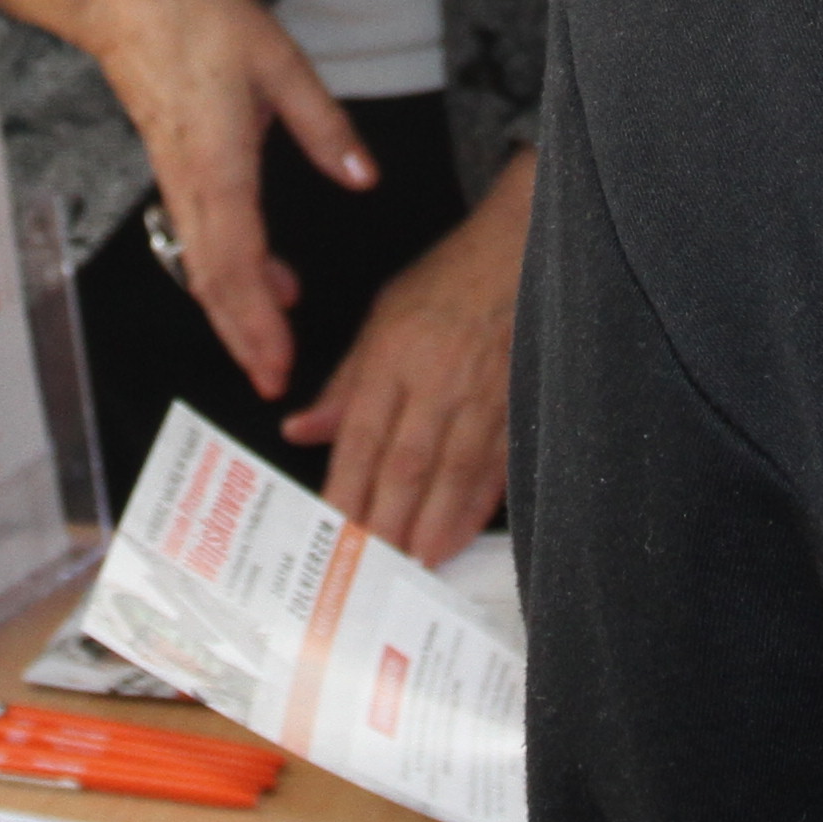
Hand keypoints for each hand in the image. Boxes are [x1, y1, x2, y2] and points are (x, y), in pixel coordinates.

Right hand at [0, 0, 369, 398]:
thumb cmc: (199, 20)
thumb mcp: (279, 59)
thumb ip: (323, 124)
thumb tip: (364, 179)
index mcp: (219, 162)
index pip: (238, 259)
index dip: (257, 318)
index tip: (277, 361)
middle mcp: (192, 185)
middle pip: (214, 281)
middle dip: (243, 338)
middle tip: (273, 385)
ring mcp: (177, 182)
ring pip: (205, 267)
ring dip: (236, 315)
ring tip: (270, 354)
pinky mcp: (175, 172)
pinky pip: (201, 239)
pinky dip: (230, 275)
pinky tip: (271, 285)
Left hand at [284, 151, 530, 563]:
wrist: (520, 252)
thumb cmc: (447, 283)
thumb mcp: (382, 318)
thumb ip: (344, 383)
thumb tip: (301, 430)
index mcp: (394, 354)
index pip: (364, 434)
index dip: (349, 487)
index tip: (335, 532)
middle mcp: (437, 377)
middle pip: (408, 461)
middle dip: (389, 520)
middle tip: (373, 569)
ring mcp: (483, 393)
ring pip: (454, 471)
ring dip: (434, 522)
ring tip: (416, 564)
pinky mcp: (520, 403)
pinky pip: (498, 464)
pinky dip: (479, 505)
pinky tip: (462, 534)